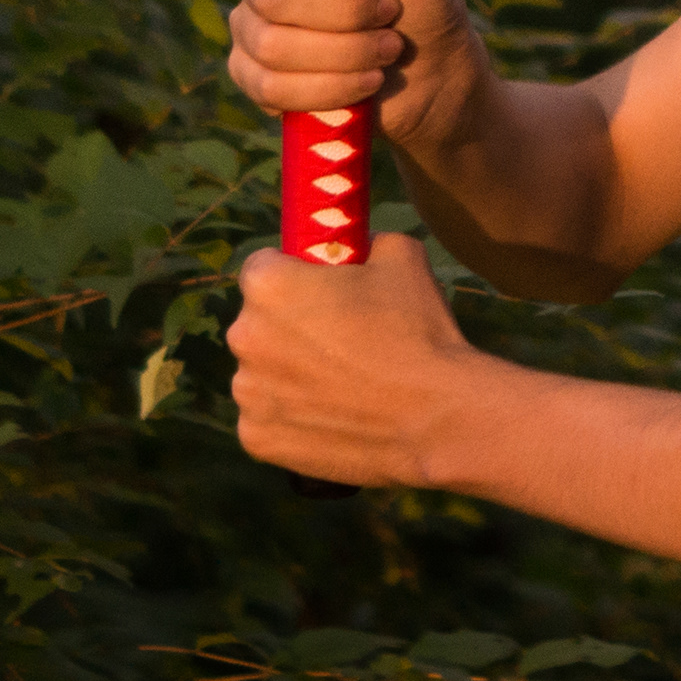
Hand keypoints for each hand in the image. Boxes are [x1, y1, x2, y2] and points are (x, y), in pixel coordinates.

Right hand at [225, 0, 486, 151]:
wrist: (434, 72)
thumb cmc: (420, 1)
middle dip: (345, 13)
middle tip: (390, 14)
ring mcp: (251, 32)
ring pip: (272, 46)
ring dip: (346, 52)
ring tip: (388, 49)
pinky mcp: (257, 82)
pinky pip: (271, 89)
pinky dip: (330, 88)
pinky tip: (367, 81)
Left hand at [226, 233, 493, 487]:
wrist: (436, 418)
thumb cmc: (417, 330)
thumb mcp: (399, 255)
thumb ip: (361, 241)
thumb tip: (354, 245)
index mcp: (268, 285)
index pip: (263, 266)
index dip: (295, 274)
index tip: (322, 290)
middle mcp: (244, 336)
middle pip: (259, 322)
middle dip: (289, 325)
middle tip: (340, 338)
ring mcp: (247, 393)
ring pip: (262, 372)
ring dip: (288, 372)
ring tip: (343, 382)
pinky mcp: (256, 438)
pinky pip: (266, 417)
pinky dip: (291, 416)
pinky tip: (333, 415)